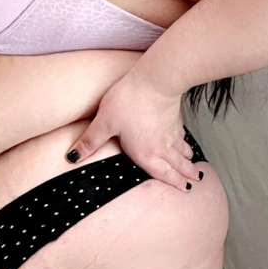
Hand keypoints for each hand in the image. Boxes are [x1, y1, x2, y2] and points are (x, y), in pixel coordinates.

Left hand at [64, 66, 202, 191]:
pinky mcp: (175, 117)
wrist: (156, 79)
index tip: (184, 189)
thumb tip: (72, 157)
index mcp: (146, 153)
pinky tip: (186, 141)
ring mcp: (171, 131)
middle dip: (185, 174)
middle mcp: (162, 146)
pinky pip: (182, 135)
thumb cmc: (130, 102)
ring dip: (188, 159)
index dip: (173, 182)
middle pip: (177, 164)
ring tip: (193, 166)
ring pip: (182, 149)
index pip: (161, 173)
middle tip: (194, 180)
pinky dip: (186, 142)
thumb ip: (90, 142)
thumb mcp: (104, 123)